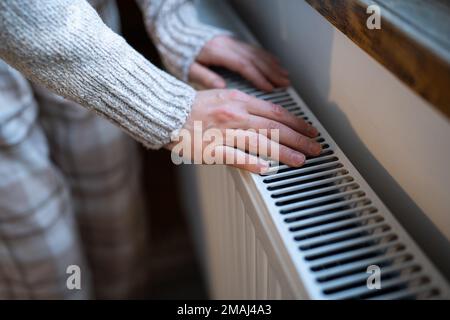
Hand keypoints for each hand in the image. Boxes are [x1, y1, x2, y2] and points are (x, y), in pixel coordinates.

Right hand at [166, 89, 320, 173]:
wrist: (167, 113)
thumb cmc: (194, 107)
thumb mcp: (223, 98)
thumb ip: (245, 108)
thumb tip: (267, 119)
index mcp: (239, 101)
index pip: (276, 112)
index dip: (297, 123)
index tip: (310, 131)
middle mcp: (235, 115)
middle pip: (275, 128)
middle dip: (299, 139)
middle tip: (315, 148)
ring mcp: (224, 133)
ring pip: (261, 143)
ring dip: (284, 152)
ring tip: (300, 161)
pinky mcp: (212, 150)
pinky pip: (235, 157)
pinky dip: (252, 163)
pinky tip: (266, 170)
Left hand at [189, 36, 289, 91]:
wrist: (176, 35)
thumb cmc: (181, 55)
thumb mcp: (189, 69)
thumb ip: (205, 77)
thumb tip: (222, 87)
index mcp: (217, 52)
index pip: (243, 65)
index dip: (258, 77)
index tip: (269, 88)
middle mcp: (228, 45)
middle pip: (254, 58)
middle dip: (271, 72)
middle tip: (284, 84)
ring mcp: (232, 42)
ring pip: (257, 52)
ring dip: (272, 65)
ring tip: (284, 76)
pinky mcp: (234, 41)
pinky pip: (254, 48)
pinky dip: (266, 57)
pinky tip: (275, 63)